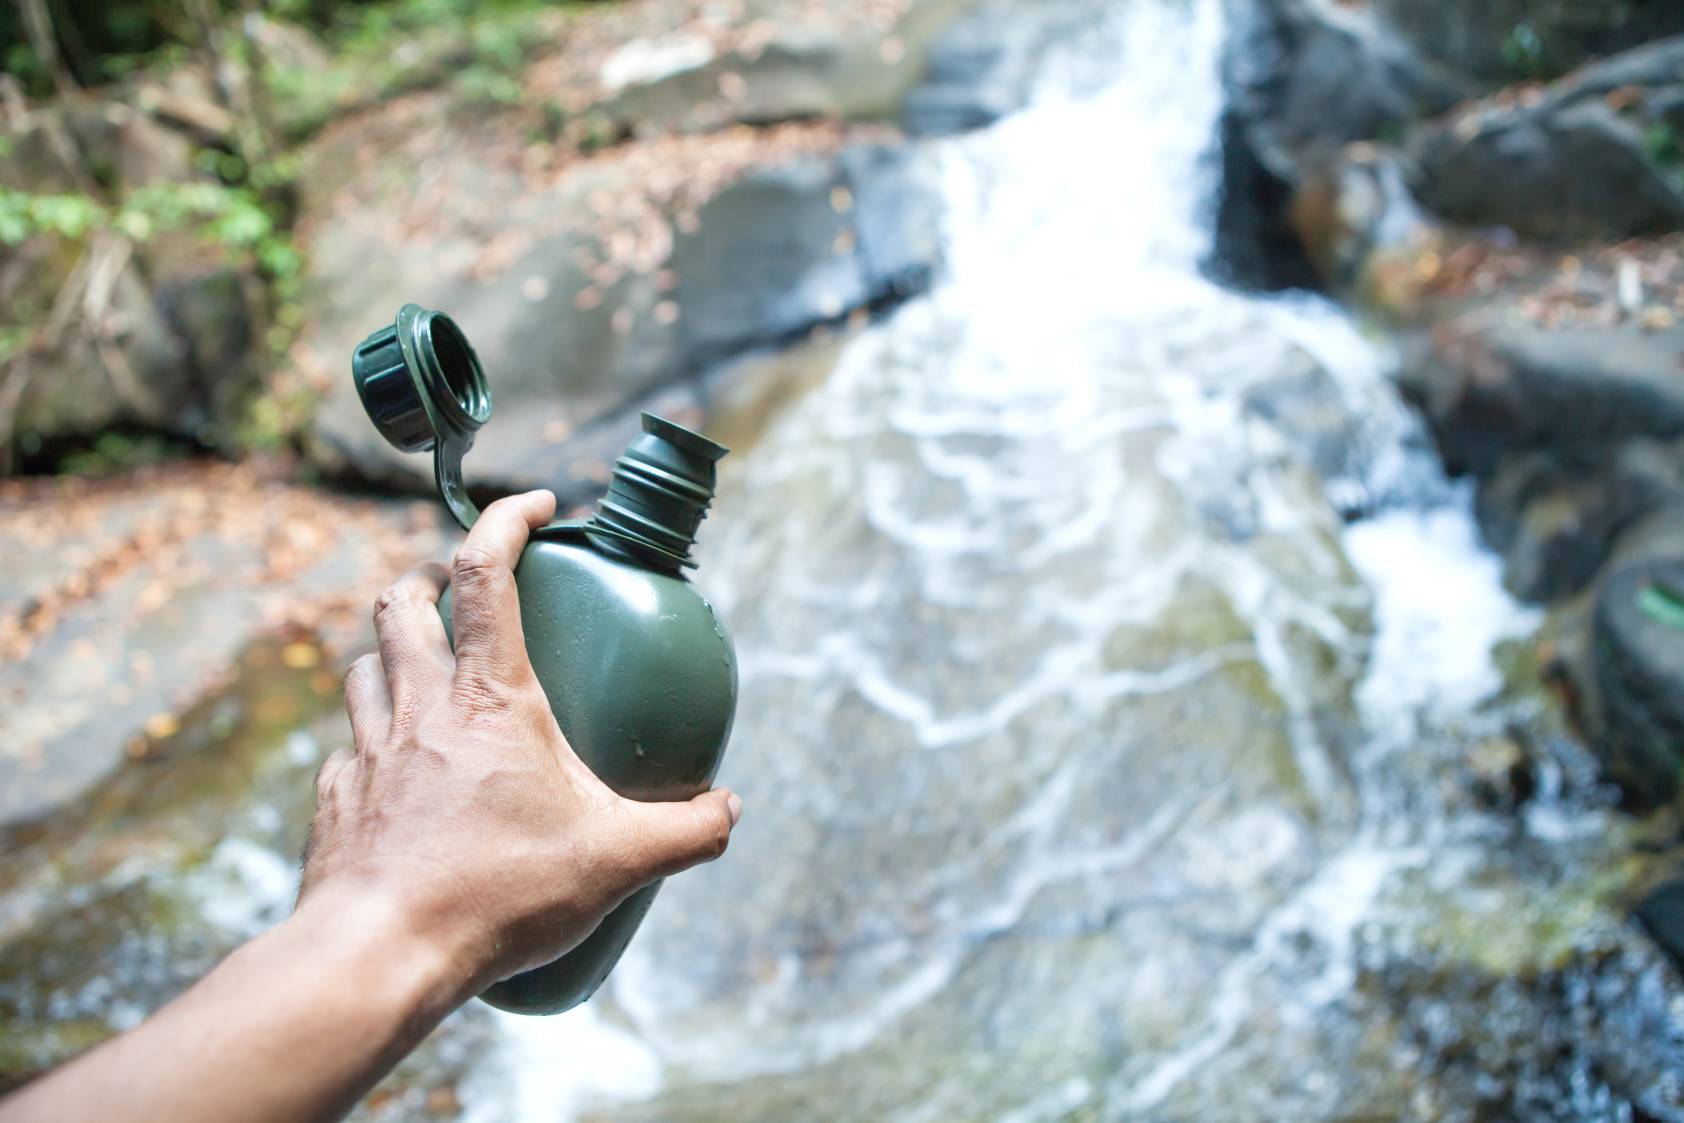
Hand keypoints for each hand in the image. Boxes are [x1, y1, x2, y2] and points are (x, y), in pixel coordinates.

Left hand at [298, 490, 741, 994]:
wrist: (379, 954)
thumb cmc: (496, 894)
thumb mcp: (617, 860)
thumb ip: (686, 831)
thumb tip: (728, 810)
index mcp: (489, 697)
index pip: (485, 572)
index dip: (506, 520)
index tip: (538, 505)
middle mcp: (419, 705)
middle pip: (402, 601)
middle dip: (430, 575)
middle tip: (461, 588)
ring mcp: (369, 750)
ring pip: (364, 665)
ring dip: (393, 649)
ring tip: (426, 669)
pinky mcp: (336, 799)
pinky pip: (348, 745)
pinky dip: (372, 735)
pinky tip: (397, 768)